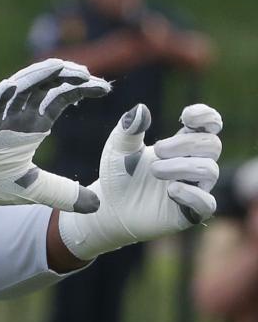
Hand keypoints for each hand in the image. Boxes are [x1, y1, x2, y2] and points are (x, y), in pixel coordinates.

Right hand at [0, 59, 109, 221]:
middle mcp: (19, 115)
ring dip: (39, 75)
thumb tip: (96, 206)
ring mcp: (0, 117)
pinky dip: (0, 96)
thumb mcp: (35, 190)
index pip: (62, 97)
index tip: (105, 88)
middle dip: (66, 74)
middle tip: (87, 73)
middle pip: (45, 84)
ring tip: (60, 67)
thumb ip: (63, 193)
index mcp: (34, 124)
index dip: (82, 89)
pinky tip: (11, 87)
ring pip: (21, 86)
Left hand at [57, 102, 221, 261]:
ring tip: (154, 170)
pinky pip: (207, 203)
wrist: (108, 208)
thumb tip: (141, 109)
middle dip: (186, 144)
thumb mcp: (118, 148)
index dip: (206, 116)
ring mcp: (194, 188)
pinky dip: (192, 194)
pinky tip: (171, 190)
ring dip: (182, 167)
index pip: (210, 125)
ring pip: (210, 170)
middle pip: (212, 145)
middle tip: (158, 150)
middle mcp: (193, 164)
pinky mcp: (189, 212)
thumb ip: (129, 129)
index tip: (186, 116)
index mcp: (181, 145)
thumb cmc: (118, 175)